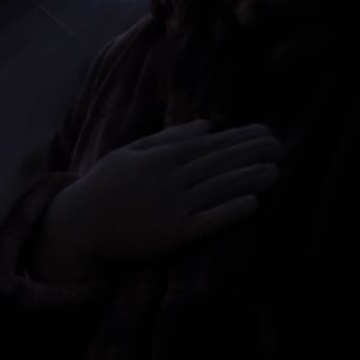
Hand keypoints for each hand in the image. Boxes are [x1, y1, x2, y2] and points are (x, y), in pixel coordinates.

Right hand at [29, 119, 281, 287]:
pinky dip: (231, 211)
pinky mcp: (174, 235)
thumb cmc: (106, 185)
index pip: (207, 144)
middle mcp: (168, 180)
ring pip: (218, 189)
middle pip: (217, 163)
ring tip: (275, 170)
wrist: (80, 225)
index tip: (263, 131)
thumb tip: (207, 125)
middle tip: (278, 145)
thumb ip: (168, 138)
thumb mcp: (131, 152)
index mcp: (159, 157)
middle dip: (250, 153)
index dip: (238, 137)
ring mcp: (172, 208)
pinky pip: (208, 221)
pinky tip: (253, 202)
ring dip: (249, 178)